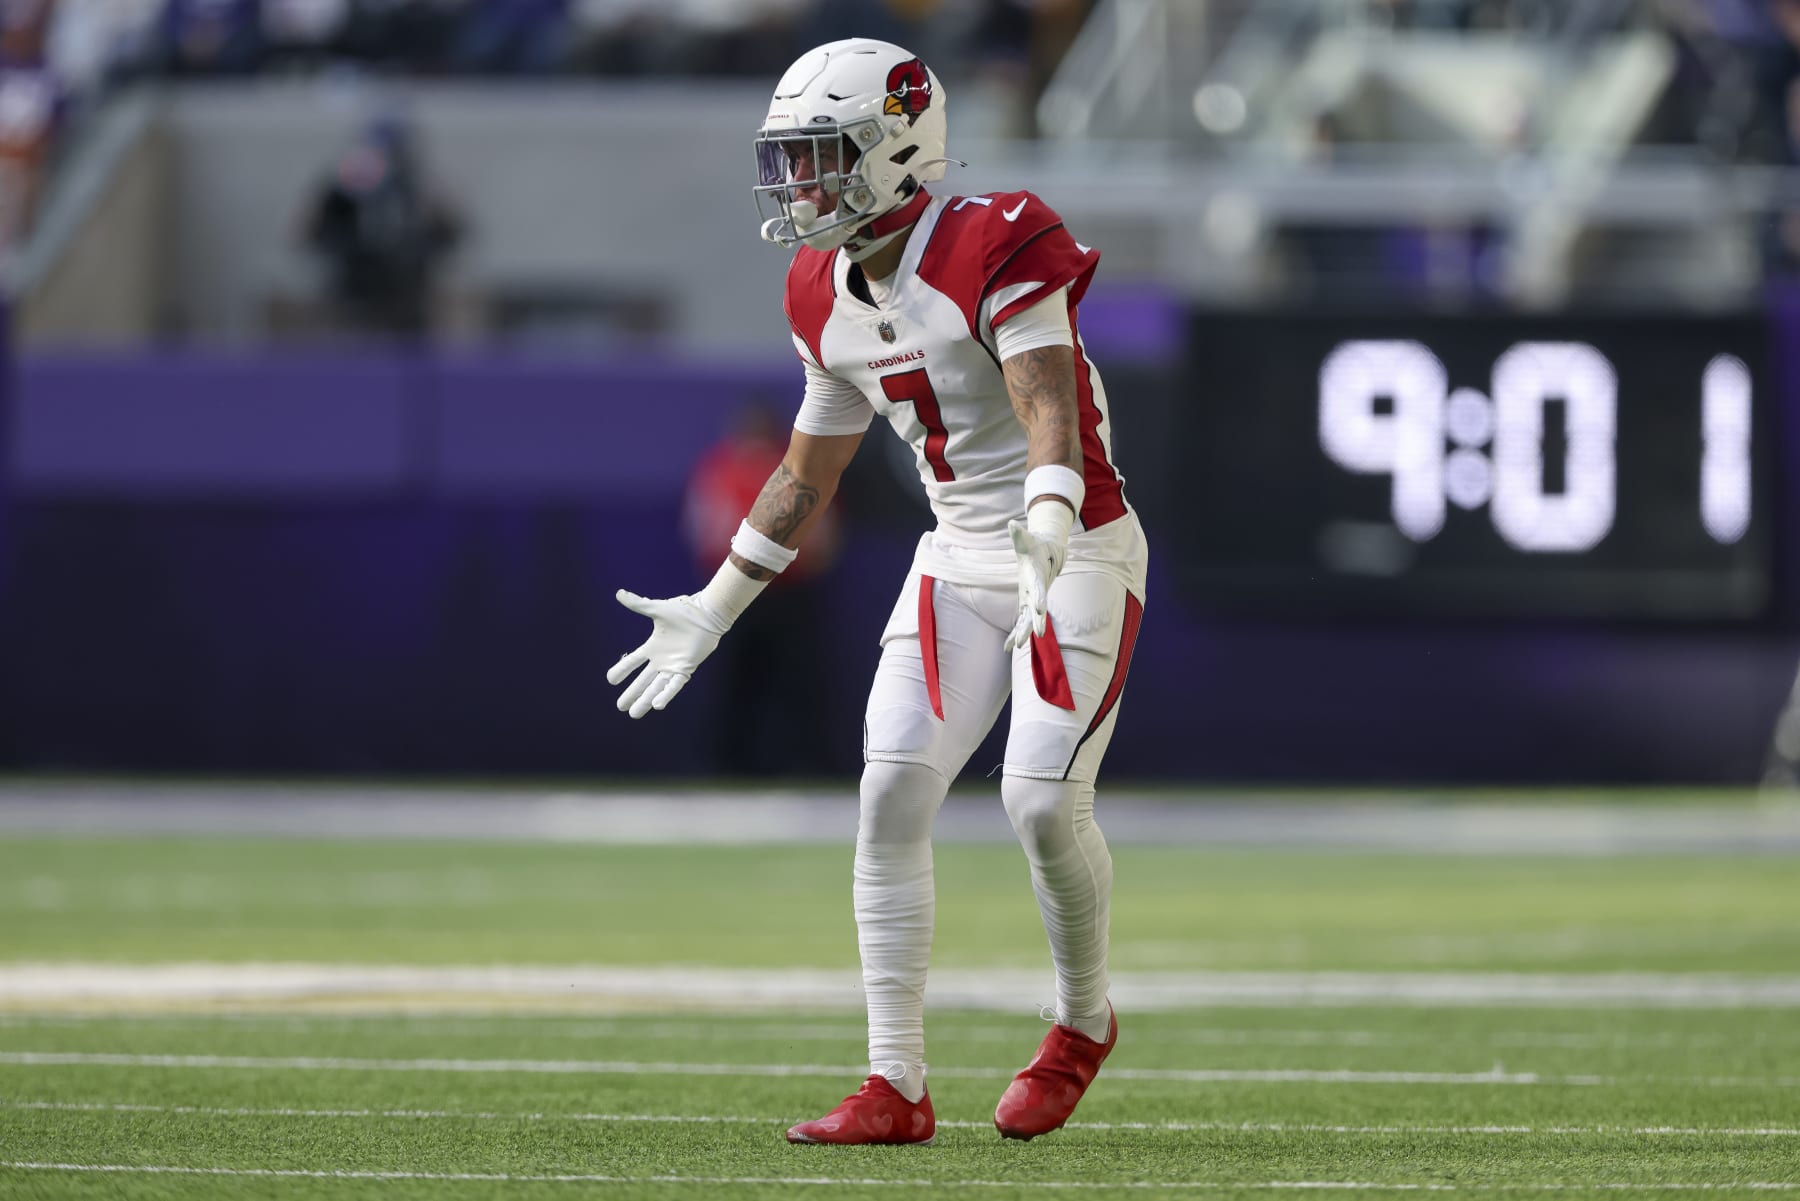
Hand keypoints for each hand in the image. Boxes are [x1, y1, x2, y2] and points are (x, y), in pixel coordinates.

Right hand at [607, 589, 729, 717]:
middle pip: (642, 681)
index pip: (633, 662)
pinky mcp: (686, 668)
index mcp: (653, 646)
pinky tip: (657, 706)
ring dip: (645, 700)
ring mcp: (673, 666)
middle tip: (620, 707)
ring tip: (634, 714)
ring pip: (656, 687)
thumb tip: (620, 593)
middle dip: (632, 694)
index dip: (622, 670)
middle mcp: (661, 659)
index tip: (610, 680)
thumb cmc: (684, 611)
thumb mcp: (657, 609)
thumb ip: (638, 604)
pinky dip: (666, 695)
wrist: (706, 614)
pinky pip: (674, 685)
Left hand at [1004, 517, 1067, 651]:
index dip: (1040, 598)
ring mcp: (1032, 599)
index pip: (1040, 590)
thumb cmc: (1034, 545)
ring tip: (1014, 646)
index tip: (1041, 609)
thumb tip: (1012, 524)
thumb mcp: (1025, 539)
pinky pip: (1021, 621)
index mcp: (1037, 577)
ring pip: (1028, 620)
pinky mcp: (1027, 603)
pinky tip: (1006, 647)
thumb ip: (1018, 534)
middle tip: (1037, 636)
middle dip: (1035, 622)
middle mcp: (1036, 591)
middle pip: (1037, 610)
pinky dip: (1014, 632)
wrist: (1046, 552)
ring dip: (1022, 632)